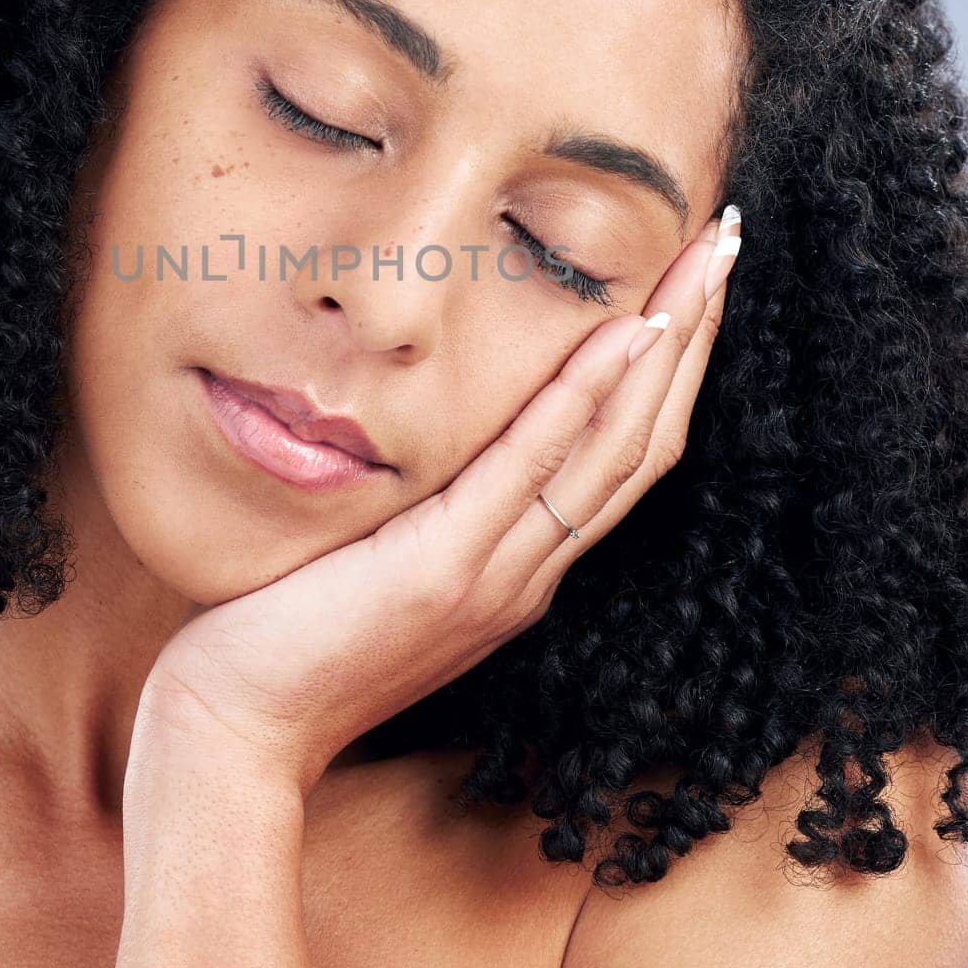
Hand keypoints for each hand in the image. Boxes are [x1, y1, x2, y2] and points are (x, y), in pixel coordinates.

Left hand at [134, 206, 744, 795]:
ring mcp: (496, 573)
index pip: (623, 453)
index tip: (694, 282)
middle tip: (730, 241)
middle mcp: (530, 569)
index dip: (671, 367)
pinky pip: (531, 471)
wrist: (238, 726)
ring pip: (614, 450)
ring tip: (704, 263)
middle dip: (694, 335)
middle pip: (644, 439)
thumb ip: (429, 510)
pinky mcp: (445, 570)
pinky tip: (624, 331)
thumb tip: (431, 434)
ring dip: (669, 347)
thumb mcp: (381, 559)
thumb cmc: (290, 635)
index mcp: (521, 565)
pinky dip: (586, 398)